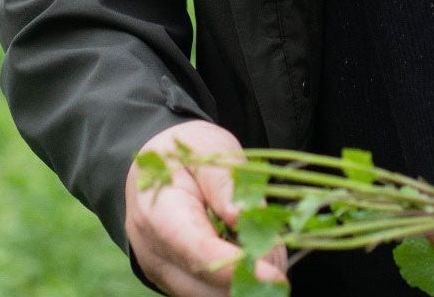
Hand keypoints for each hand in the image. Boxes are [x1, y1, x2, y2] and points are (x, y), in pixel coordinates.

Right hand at [125, 119, 287, 295]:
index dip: (235, 266)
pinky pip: (207, 293)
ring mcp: (161, 271)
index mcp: (159, 214)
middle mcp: (153, 252)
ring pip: (207, 296)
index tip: (273, 274)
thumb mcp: (209, 150)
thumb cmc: (186, 154)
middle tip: (281, 252)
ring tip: (269, 250)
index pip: (196, 250)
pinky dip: (235, 282)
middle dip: (250, 276)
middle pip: (203, 285)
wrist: (155, 168)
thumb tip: (242, 217)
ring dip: (245, 282)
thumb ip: (225, 184)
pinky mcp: (174, 281)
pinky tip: (253, 255)